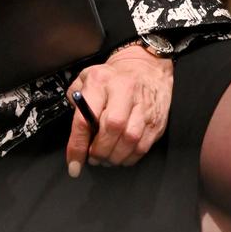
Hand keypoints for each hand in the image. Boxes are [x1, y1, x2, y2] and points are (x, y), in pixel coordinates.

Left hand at [65, 45, 173, 175]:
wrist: (147, 67)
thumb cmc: (113, 76)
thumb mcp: (87, 77)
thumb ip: (75, 99)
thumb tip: (74, 130)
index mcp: (101, 81)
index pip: (85, 118)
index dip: (77, 145)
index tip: (73, 164)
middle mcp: (124, 91)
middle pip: (112, 129)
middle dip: (99, 151)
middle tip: (93, 157)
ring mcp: (143, 107)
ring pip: (129, 140)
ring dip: (114, 157)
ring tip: (106, 158)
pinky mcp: (156, 121)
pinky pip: (142, 147)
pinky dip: (129, 157)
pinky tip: (121, 155)